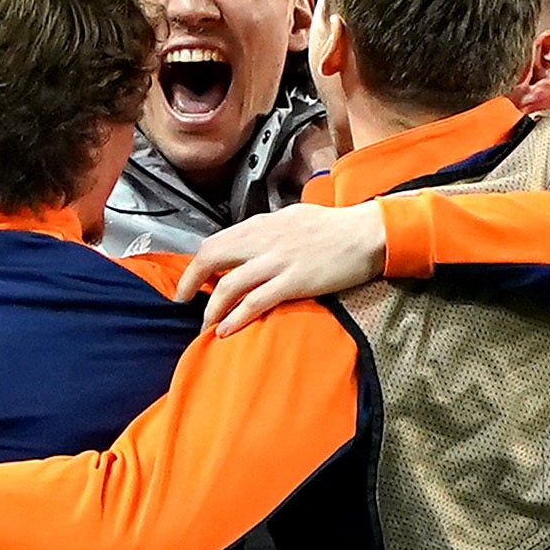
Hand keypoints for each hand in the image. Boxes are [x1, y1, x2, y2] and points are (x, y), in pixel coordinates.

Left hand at [182, 201, 386, 333]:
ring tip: (205, 325)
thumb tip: (252, 242)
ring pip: (230, 284)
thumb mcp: (295, 218)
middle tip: (182, 299)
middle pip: (213, 256)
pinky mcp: (294, 282)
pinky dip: (236, 317)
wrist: (366, 234)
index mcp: (264, 223)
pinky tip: (225, 331)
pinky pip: (256, 302)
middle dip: (191, 280)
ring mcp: (278, 261)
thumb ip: (271, 230)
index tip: (193, 278)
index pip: (219, 240)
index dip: (200, 261)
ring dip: (212, 308)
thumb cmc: (335, 227)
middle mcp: (265, 239)